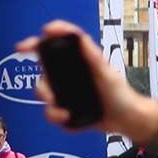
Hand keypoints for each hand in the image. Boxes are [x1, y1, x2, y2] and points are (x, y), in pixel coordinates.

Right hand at [16, 20, 157, 143]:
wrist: (125, 119)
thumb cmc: (120, 94)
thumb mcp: (108, 74)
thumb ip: (94, 57)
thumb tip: (81, 39)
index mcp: (78, 60)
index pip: (58, 43)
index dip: (42, 38)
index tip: (33, 41)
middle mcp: (67, 74)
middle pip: (42, 70)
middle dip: (41, 85)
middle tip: (47, 95)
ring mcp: (64, 91)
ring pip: (42, 92)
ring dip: (48, 102)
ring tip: (62, 112)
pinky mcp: (64, 107)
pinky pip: (50, 111)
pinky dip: (55, 115)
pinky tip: (67, 117)